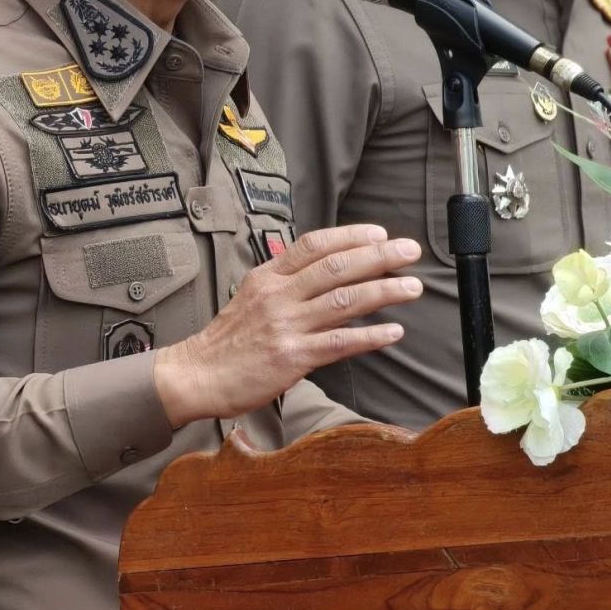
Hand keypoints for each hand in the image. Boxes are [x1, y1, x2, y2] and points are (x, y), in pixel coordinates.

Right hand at [154, 224, 421, 426]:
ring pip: (344, 300)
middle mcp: (278, 295)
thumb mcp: (251, 295)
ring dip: (384, 291)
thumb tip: (326, 269)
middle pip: (336, 267)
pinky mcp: (292, 357)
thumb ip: (286, 281)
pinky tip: (393, 331)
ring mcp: (286, 325)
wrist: (197, 375)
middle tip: (410, 251)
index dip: (350, 236)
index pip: (314, 245)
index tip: (380, 234)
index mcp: (268, 276)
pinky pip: (339, 343)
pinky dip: (370, 336)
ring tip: (412, 286)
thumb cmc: (228, 339)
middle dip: (379, 256)